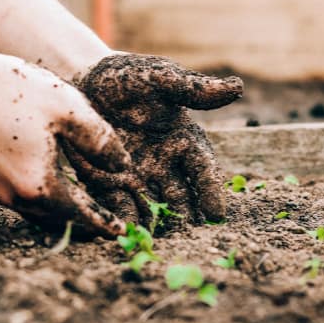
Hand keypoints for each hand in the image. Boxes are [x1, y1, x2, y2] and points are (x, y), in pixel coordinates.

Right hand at [0, 52, 129, 235]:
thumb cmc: (14, 90)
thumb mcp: (69, 109)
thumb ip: (101, 142)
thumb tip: (123, 166)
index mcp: (40, 185)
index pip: (82, 214)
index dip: (105, 223)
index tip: (123, 232)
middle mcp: (17, 197)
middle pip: (60, 221)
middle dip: (86, 225)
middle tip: (108, 224)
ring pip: (41, 215)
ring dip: (65, 216)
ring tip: (87, 209)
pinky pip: (26, 202)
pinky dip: (47, 203)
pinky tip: (57, 188)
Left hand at [68, 53, 242, 228]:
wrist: (86, 82)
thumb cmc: (128, 78)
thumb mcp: (160, 78)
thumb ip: (192, 89)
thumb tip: (237, 87)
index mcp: (184, 141)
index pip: (203, 170)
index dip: (211, 191)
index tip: (216, 214)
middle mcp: (165, 165)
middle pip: (181, 197)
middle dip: (186, 219)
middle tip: (190, 240)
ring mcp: (138, 177)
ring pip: (153, 207)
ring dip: (157, 226)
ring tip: (159, 245)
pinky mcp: (109, 183)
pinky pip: (120, 206)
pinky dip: (124, 220)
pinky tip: (126, 234)